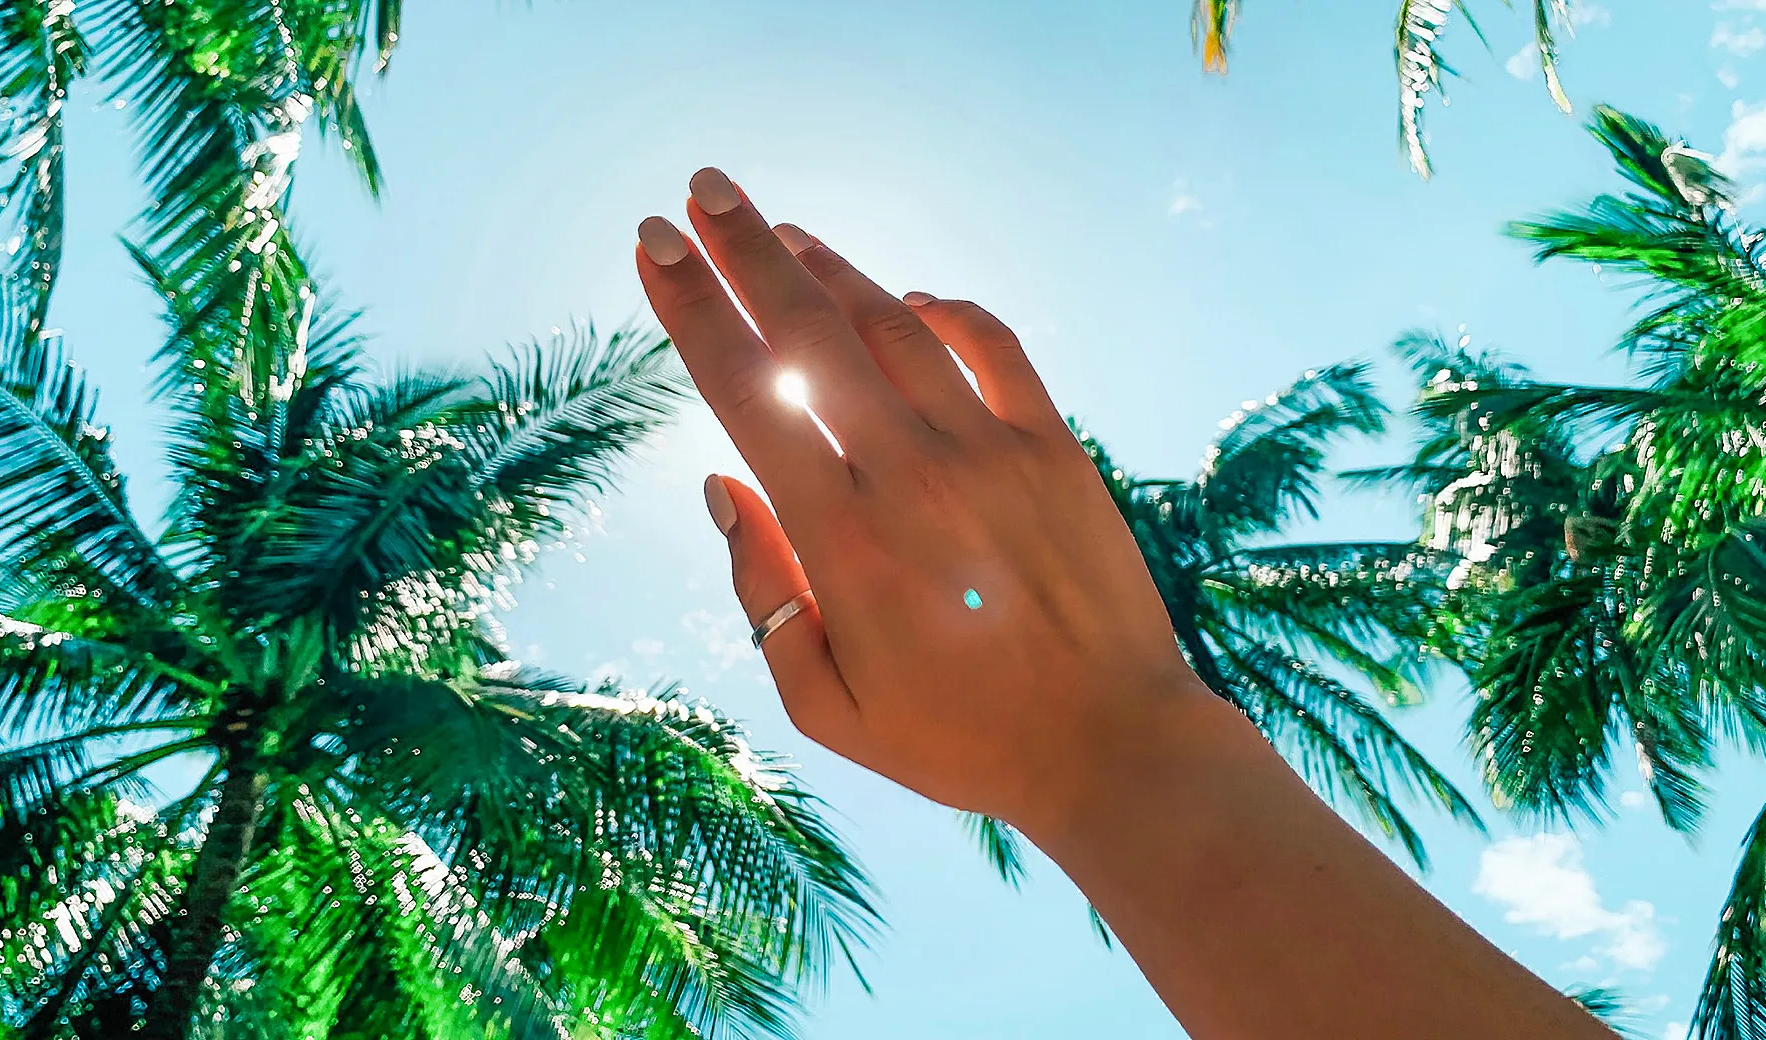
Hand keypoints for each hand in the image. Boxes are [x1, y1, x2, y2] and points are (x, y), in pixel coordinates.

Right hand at [635, 168, 1204, 828]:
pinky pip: (994, 347)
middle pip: (809, 330)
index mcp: (840, 539)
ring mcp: (990, 453)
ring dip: (832, 270)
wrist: (1112, 748)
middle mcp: (910, 476)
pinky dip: (947, 310)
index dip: (691, 308)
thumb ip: (762, 595)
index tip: (653, 248)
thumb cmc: (961, 740)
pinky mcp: (1056, 450)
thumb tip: (720, 487)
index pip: (744, 391)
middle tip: (701, 191)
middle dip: (744, 251)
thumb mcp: (827, 705)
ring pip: (895, 325)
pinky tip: (909, 297)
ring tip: (783, 231)